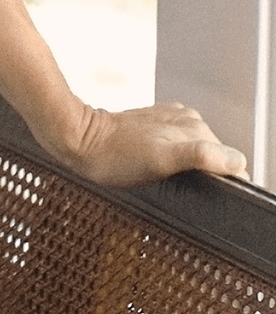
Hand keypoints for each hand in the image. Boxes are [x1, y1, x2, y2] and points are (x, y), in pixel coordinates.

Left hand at [46, 101, 247, 189]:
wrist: (77, 140)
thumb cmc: (114, 156)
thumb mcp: (160, 161)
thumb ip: (200, 156)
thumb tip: (236, 162)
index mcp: (195, 128)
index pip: (229, 159)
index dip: (222, 180)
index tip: (204, 193)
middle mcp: (187, 120)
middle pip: (214, 156)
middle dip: (205, 174)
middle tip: (180, 188)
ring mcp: (170, 121)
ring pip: (196, 151)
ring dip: (189, 167)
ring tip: (166, 178)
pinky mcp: (155, 126)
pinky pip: (177, 145)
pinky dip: (174, 159)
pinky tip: (159, 167)